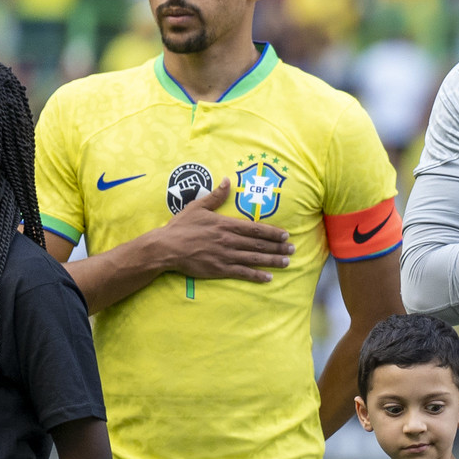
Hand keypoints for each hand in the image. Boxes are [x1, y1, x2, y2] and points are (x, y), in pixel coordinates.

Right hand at [153, 182, 293, 281]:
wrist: (165, 247)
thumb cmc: (181, 226)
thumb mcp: (197, 207)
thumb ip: (215, 196)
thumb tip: (227, 180)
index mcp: (226, 225)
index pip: (255, 229)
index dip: (272, 232)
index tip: (286, 235)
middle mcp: (229, 240)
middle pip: (259, 244)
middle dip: (278, 247)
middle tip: (293, 249)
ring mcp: (225, 256)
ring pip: (254, 259)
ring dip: (272, 260)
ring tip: (287, 262)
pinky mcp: (219, 269)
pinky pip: (242, 273)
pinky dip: (256, 275)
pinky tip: (268, 277)